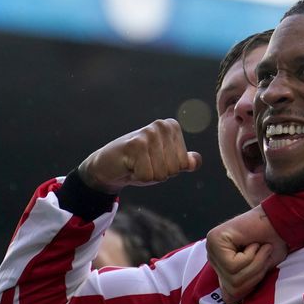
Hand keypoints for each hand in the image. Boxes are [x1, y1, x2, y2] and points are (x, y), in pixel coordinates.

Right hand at [78, 119, 201, 193]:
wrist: (107, 165)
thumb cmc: (139, 163)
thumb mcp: (166, 162)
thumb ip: (184, 161)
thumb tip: (196, 161)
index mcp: (172, 127)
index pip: (184, 164)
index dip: (169, 170)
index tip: (154, 161)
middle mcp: (162, 126)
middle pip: (174, 170)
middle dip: (159, 174)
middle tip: (144, 164)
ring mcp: (148, 134)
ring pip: (161, 174)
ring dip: (148, 175)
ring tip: (136, 165)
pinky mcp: (135, 145)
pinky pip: (147, 176)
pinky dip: (137, 177)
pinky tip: (129, 167)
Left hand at [206, 205, 287, 303]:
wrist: (282, 221)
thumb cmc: (274, 244)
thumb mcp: (260, 272)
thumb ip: (243, 285)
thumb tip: (229, 302)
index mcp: (221, 265)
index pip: (229, 294)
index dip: (252, 284)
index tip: (261, 266)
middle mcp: (212, 255)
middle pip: (232, 286)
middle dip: (255, 273)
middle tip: (263, 254)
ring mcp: (211, 247)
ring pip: (233, 276)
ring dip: (255, 263)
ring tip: (260, 247)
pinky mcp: (215, 240)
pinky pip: (234, 265)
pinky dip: (251, 256)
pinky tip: (254, 242)